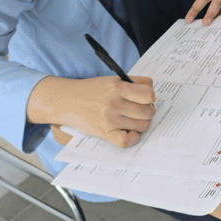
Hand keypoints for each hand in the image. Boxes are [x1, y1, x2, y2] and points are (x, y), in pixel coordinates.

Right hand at [39, 75, 156, 147]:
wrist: (69, 100)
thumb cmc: (92, 90)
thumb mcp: (112, 79)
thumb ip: (134, 81)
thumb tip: (152, 89)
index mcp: (118, 88)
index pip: (148, 95)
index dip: (150, 97)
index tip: (146, 98)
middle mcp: (114, 104)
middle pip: (147, 112)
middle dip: (147, 111)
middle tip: (139, 109)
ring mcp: (110, 120)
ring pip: (142, 126)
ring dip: (141, 123)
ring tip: (133, 119)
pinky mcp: (105, 133)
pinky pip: (126, 140)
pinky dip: (132, 138)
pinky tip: (129, 131)